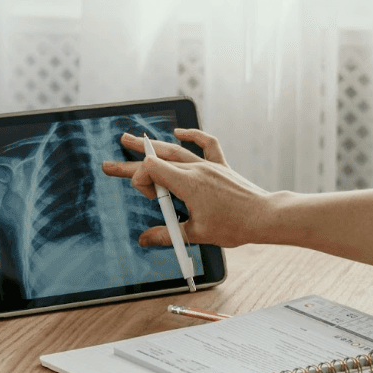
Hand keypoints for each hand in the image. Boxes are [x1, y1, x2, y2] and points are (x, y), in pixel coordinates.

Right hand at [100, 128, 273, 248]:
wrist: (264, 216)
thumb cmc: (234, 226)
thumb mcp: (195, 233)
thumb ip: (166, 235)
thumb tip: (144, 239)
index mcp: (187, 183)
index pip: (151, 169)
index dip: (142, 180)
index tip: (152, 199)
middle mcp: (196, 169)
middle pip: (157, 159)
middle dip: (130, 161)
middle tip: (109, 164)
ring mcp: (208, 165)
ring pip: (175, 150)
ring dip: (151, 145)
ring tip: (131, 139)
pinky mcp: (220, 166)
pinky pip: (206, 144)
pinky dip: (193, 136)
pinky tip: (179, 133)